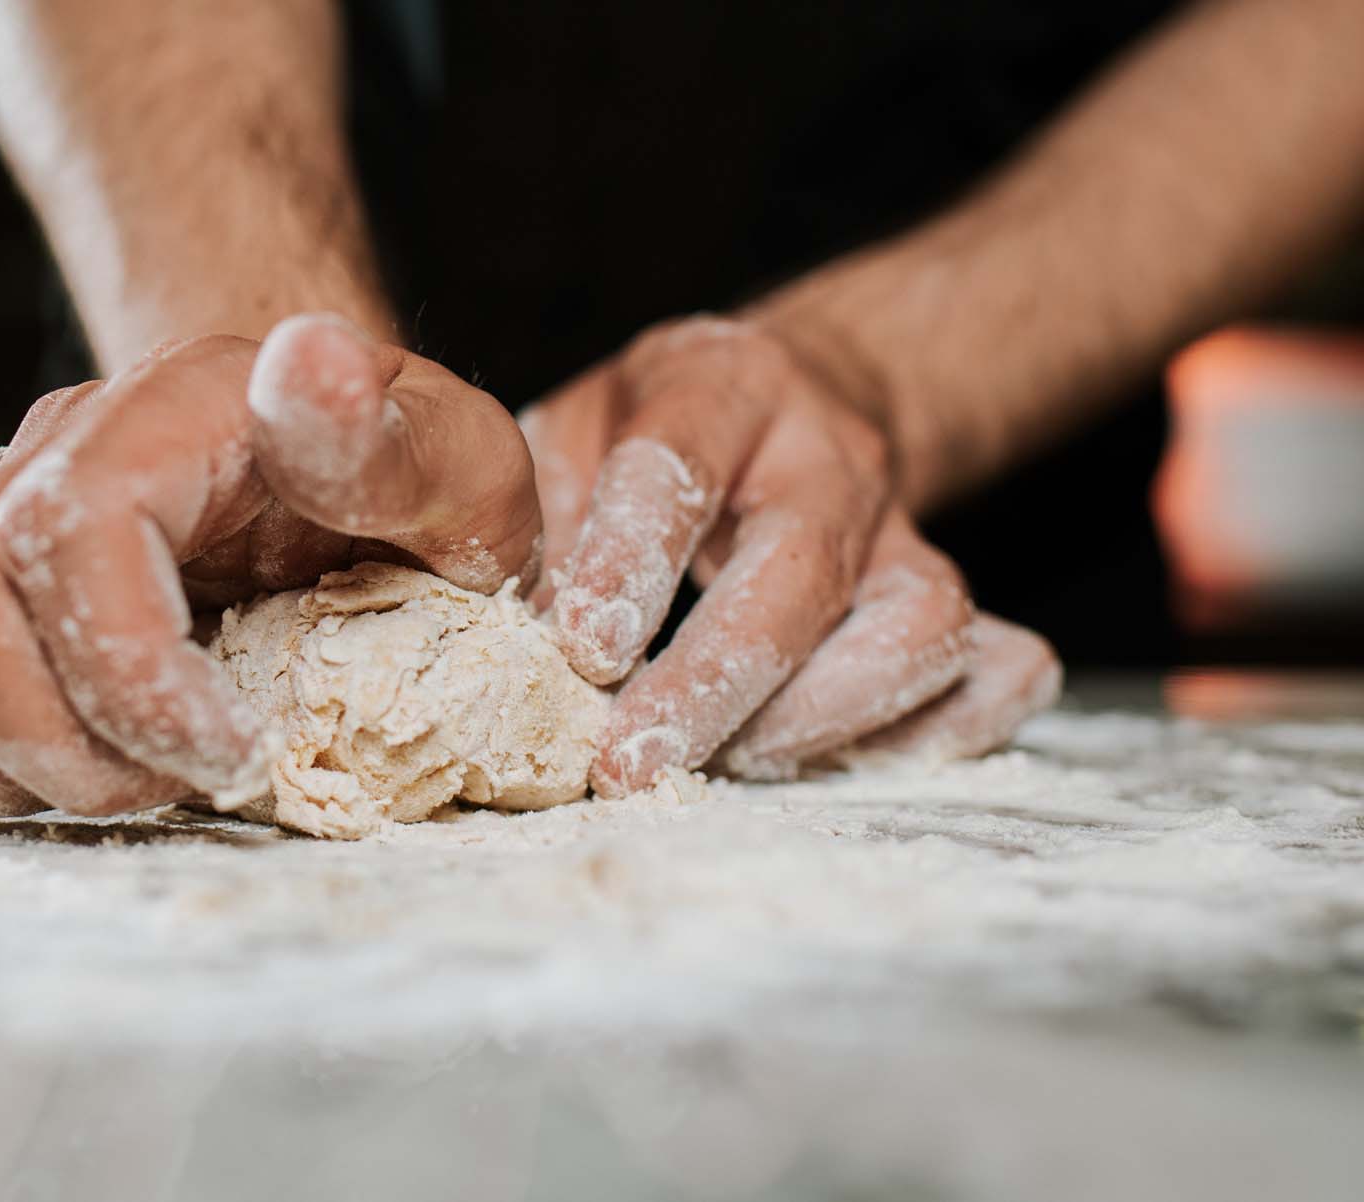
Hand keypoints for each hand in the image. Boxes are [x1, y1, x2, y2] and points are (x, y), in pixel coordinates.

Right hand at [0, 316, 539, 815]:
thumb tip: (308, 367)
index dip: (130, 674)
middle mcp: (45, 449)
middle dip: (73, 754)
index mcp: (173, 410)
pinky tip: (44, 760)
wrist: (318, 479)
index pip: (68, 523)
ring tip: (126, 774)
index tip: (235, 754)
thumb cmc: (396, 496)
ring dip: (5, 770)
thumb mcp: (461, 478)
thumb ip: (404, 447)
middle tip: (193, 780)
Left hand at [522, 314, 1059, 795]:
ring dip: (822, 718)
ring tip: (732, 760)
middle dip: (716, 682)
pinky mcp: (951, 593)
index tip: (582, 652)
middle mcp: (830, 456)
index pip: (680, 471)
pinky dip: (937, 734)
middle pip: (802, 572)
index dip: (630, 564)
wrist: (800, 394)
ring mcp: (906, 531)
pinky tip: (841, 761)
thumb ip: (541, 523)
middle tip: (635, 760)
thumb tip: (509, 649)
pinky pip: (1000, 669)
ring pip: (920, 626)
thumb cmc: (661, 428)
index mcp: (721, 389)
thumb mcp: (575, 430)